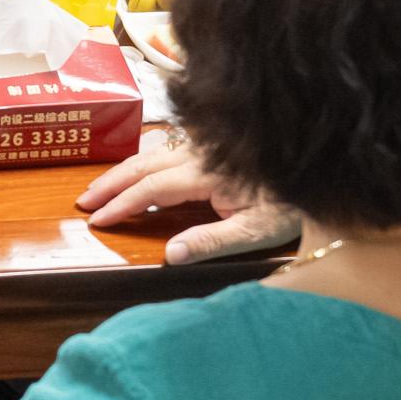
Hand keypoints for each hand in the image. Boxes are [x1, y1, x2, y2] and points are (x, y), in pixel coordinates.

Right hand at [79, 139, 304, 264]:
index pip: (151, 189)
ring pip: (153, 153)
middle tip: (83, 201)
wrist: (317, 167)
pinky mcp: (212, 144)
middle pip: (143, 165)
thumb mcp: (256, 231)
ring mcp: (204, 145)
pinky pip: (167, 148)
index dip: (121, 204)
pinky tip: (138, 167)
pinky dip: (143, 159)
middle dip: (110, 183)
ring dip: (123, 171)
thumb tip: (170, 255)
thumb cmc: (291, 205)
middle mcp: (199, 153)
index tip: (97, 220)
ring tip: (99, 187)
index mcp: (205, 174)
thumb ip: (213, 241)